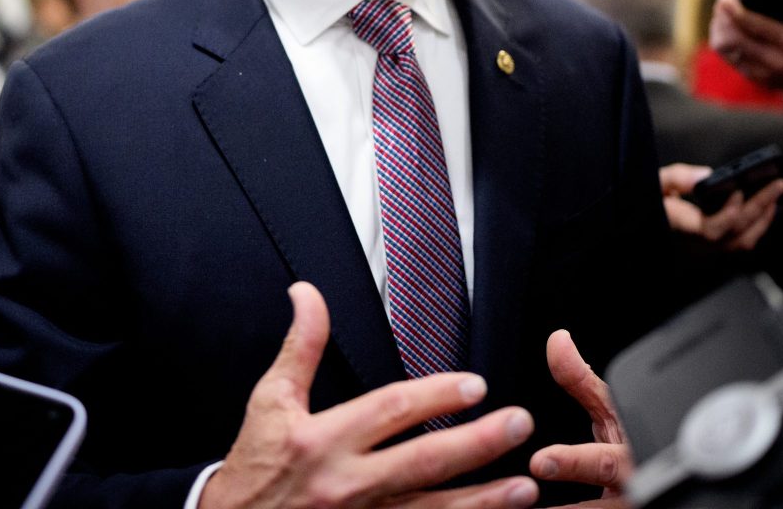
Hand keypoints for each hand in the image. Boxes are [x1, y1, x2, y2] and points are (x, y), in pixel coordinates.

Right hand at [200, 282, 538, 508]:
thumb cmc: (255, 467)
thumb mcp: (270, 401)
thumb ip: (301, 347)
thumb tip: (308, 294)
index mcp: (322, 440)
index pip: (389, 412)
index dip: (435, 397)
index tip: (476, 385)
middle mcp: (346, 484)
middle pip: (422, 462)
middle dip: (475, 444)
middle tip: (519, 423)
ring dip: (482, 501)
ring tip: (528, 487)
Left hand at [529, 330, 632, 507]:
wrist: (659, 479)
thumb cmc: (631, 443)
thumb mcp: (612, 411)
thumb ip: (582, 382)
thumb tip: (557, 340)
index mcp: (633, 457)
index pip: (604, 462)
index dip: (573, 464)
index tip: (540, 462)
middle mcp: (635, 490)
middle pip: (601, 502)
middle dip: (569, 507)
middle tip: (529, 490)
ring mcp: (626, 508)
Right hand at [660, 164, 782, 251]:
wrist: (642, 226)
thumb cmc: (648, 201)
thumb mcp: (654, 183)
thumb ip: (677, 178)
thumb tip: (706, 175)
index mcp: (680, 227)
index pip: (711, 230)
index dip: (728, 214)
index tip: (738, 191)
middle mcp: (697, 243)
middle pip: (736, 234)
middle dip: (760, 207)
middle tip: (779, 184)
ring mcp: (708, 249)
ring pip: (744, 243)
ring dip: (763, 219)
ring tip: (775, 194)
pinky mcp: (715, 248)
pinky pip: (742, 243)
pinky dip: (757, 226)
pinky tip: (765, 208)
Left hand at [708, 0, 782, 109]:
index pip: (754, 26)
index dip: (734, 9)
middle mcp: (773, 60)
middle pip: (733, 36)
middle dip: (722, 15)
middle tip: (722, 0)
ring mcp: (760, 71)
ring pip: (725, 47)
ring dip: (718, 27)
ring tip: (720, 12)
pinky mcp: (751, 76)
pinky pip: (726, 56)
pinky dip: (721, 38)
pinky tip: (723, 26)